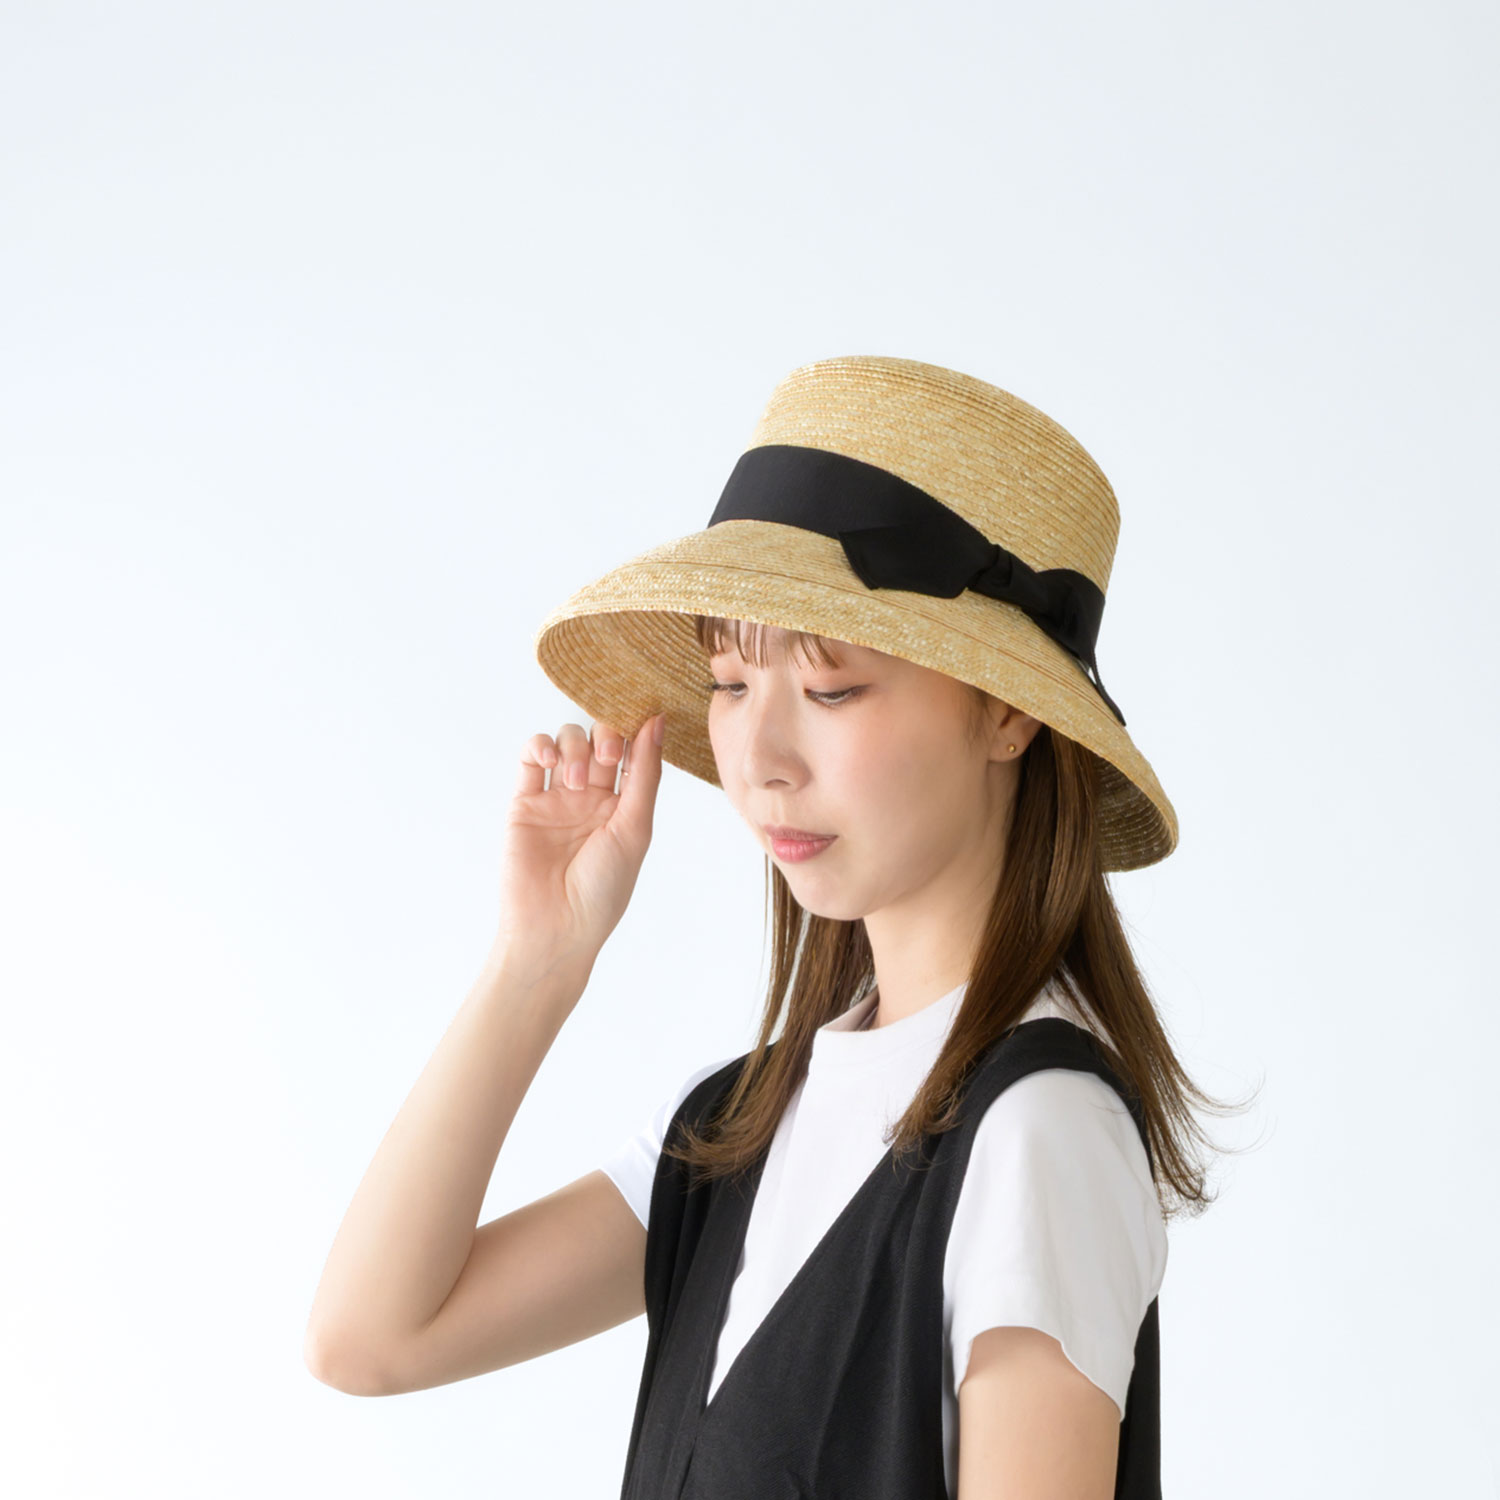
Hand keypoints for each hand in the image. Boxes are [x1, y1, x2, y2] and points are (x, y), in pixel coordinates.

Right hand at [490, 712, 666, 974]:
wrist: (554, 927)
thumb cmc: (602, 889)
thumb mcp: (635, 828)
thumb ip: (644, 772)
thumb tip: (658, 720)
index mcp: (625, 807)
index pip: (632, 753)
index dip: (635, 732)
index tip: (641, 718)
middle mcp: (592, 799)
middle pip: (599, 740)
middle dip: (605, 737)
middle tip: (608, 757)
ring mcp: (557, 798)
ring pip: (566, 743)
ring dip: (575, 748)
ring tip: (577, 781)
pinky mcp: (524, 802)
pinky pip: (529, 758)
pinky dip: (538, 746)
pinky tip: (547, 760)